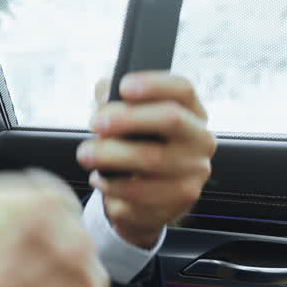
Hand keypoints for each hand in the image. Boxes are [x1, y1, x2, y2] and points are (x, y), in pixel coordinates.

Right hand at [0, 170, 117, 286]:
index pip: (64, 206)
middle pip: (79, 244)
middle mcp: (77, 244)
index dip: (42, 228)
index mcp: (46, 209)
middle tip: (23, 279)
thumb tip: (37, 185)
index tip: (29, 247)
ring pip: (91, 281)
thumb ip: (14, 184)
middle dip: (56, 259)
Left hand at [76, 72, 215, 248]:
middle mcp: (200, 141)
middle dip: (128, 118)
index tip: (123, 87)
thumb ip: (115, 98)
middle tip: (96, 124)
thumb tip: (105, 93)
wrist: (148, 202)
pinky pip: (141, 193)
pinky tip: (100, 180)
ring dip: (111, 156)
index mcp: (191, 112)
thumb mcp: (129, 119)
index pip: (183, 88)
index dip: (154, 84)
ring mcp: (194, 174)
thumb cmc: (138, 150)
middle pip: (171, 119)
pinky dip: (113, 186)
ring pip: (152, 159)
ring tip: (86, 155)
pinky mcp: (179, 203)